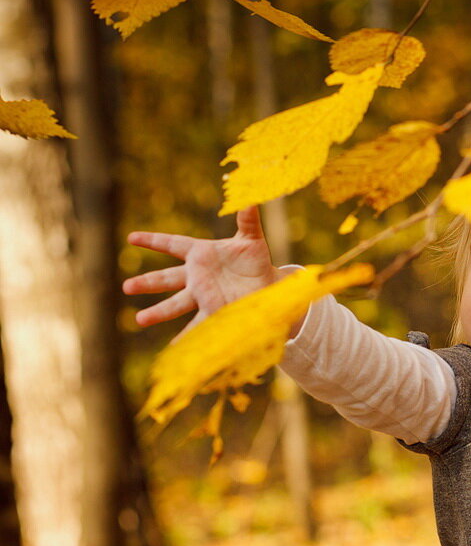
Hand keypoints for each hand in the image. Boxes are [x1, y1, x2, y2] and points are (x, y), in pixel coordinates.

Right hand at [124, 206, 281, 336]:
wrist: (269, 286)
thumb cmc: (257, 262)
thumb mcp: (252, 239)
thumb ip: (247, 218)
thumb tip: (247, 196)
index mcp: (202, 255)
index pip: (173, 244)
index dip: (153, 240)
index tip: (131, 238)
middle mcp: (198, 276)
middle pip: (167, 278)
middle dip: (147, 283)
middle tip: (127, 287)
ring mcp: (203, 295)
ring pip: (176, 304)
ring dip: (158, 312)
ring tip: (139, 320)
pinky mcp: (215, 311)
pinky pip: (198, 326)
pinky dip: (186, 339)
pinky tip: (173, 350)